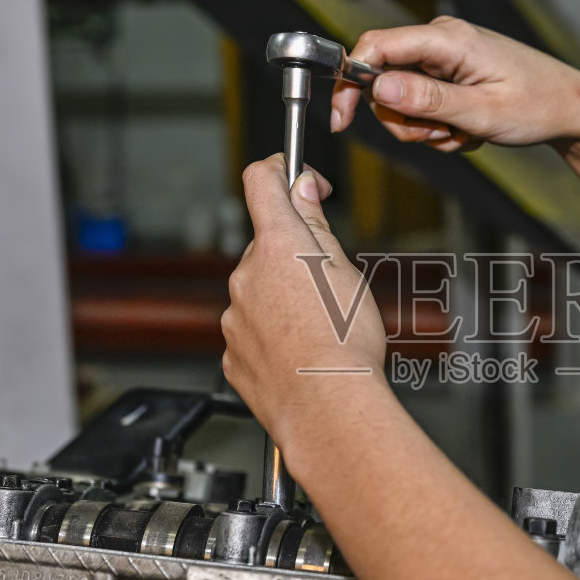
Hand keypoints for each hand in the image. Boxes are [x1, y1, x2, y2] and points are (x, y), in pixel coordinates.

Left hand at [221, 156, 388, 446]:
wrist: (328, 410)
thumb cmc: (346, 345)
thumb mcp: (345, 270)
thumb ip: (316, 225)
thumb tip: (301, 188)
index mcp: (278, 246)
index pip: (261, 182)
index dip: (278, 170)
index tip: (293, 176)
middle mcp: (247, 276)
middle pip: (266, 246)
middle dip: (292, 256)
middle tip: (329, 285)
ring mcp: (235, 316)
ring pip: (258, 291)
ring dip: (283, 299)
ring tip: (319, 329)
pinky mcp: (233, 354)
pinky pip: (252, 332)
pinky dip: (273, 336)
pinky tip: (300, 353)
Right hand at [329, 16, 579, 152]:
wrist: (571, 108)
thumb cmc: (538, 105)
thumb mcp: (481, 112)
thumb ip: (428, 101)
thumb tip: (379, 88)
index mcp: (448, 39)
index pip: (376, 46)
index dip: (350, 81)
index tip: (342, 120)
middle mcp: (442, 40)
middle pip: (384, 80)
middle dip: (405, 121)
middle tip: (442, 136)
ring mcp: (446, 56)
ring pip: (402, 100)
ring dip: (426, 129)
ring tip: (464, 134)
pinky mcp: (451, 72)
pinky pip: (423, 105)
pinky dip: (440, 127)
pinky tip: (469, 130)